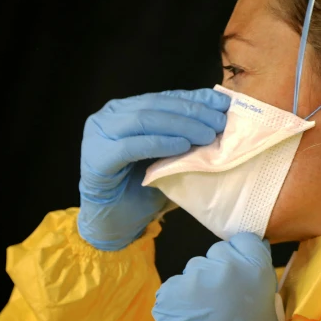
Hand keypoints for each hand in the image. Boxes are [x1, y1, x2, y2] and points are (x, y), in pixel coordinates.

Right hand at [77, 89, 229, 250]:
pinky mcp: (97, 158)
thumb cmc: (142, 188)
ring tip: (207, 135)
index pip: (165, 97)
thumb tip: (218, 121)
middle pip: (155, 104)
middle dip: (192, 111)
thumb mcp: (168, 157)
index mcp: (126, 110)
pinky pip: (131, 146)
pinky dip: (160, 144)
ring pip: (144, 120)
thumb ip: (183, 136)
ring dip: (180, 125)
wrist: (114, 223)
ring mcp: (99, 135)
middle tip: (219, 122)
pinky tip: (182, 146)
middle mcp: (109, 116)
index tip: (222, 103)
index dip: (195, 98)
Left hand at [153, 233, 279, 320]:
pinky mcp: (169, 290)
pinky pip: (176, 286)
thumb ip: (257, 281)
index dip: (242, 253)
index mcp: (254, 269)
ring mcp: (193, 276)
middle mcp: (224, 265)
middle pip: (218, 252)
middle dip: (219, 269)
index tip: (239, 268)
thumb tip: (248, 267)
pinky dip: (180, 300)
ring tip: (202, 314)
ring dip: (199, 284)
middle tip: (221, 297)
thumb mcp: (268, 312)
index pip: (245, 239)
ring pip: (195, 269)